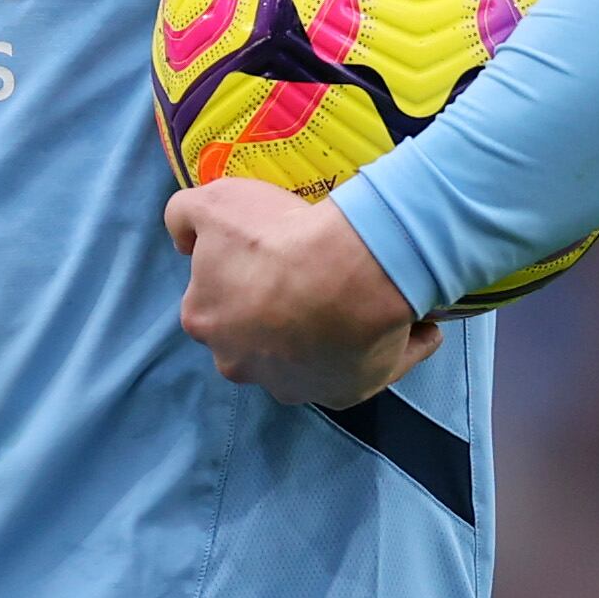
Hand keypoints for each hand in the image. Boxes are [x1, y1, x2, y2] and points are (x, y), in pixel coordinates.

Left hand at [165, 177, 439, 408]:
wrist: (346, 272)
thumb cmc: (276, 237)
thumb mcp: (214, 202)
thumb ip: (184, 215)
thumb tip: (185, 239)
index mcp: (206, 321)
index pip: (217, 299)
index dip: (243, 275)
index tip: (274, 254)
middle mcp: (241, 364)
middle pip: (257, 337)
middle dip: (280, 312)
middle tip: (316, 275)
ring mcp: (293, 386)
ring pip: (311, 358)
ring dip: (332, 335)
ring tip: (365, 299)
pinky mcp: (345, 395)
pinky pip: (372, 370)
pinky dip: (395, 349)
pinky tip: (415, 323)